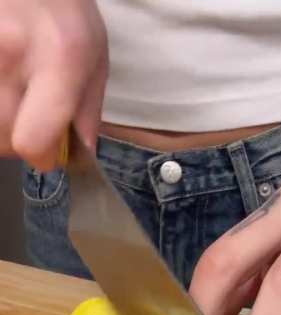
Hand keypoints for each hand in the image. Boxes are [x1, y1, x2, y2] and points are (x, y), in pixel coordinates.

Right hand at [0, 0, 107, 169]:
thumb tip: (78, 157)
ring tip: (11, 96)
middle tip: (29, 114)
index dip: (42, 155)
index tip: (48, 149)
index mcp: (60, 59)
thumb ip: (86, 112)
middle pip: (4, 138)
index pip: (32, 140)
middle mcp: (12, 53)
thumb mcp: (94, 55)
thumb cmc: (62, 8)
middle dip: (19, 139)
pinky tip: (2, 86)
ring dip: (0, 123)